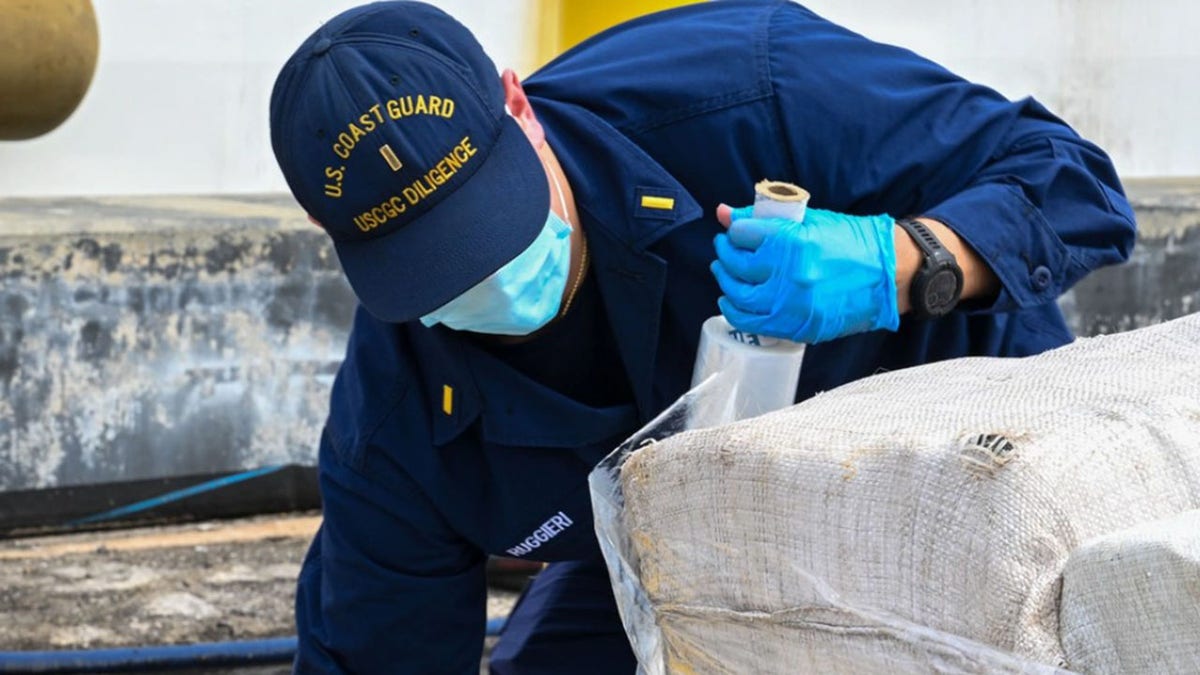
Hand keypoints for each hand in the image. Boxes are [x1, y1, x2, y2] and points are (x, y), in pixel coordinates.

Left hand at [711, 204, 899, 343]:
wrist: (888, 275)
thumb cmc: (851, 242)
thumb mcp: (809, 219)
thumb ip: (764, 217)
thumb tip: (723, 212)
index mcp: (791, 240)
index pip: (741, 234)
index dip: (735, 231)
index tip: (736, 232)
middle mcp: (788, 273)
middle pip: (735, 264)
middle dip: (725, 254)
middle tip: (726, 249)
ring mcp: (791, 303)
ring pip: (738, 295)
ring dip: (725, 281)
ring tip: (726, 272)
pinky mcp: (796, 325)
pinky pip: (750, 322)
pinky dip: (734, 311)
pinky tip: (731, 300)